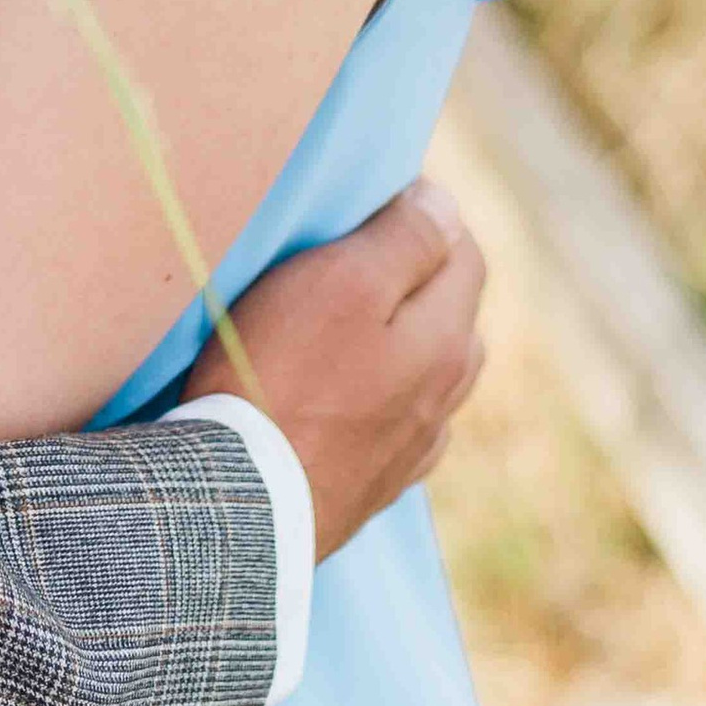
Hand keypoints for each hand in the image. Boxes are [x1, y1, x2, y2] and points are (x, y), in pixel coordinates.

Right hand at [190, 179, 487, 558]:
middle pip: (449, 310)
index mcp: (448, 339)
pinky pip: (396, 421)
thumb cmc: (282, 378)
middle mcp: (446, 395)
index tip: (367, 200)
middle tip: (347, 251)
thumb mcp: (343, 282)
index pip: (464, 250)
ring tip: (342, 317)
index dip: (422, 213)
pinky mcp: (374, 484)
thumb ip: (406, 239)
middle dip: (415, 272)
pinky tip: (346, 391)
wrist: (241, 505)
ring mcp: (414, 446)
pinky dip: (380, 393)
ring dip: (400, 336)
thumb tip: (445, 205)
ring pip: (426, 370)